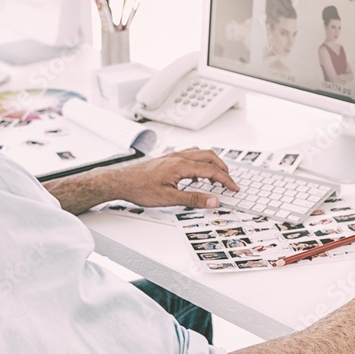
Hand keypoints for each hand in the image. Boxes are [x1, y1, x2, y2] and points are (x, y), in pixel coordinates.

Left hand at [113, 148, 238, 208]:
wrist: (120, 181)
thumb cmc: (140, 187)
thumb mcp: (169, 198)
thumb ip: (193, 199)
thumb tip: (213, 200)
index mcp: (181, 165)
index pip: (211, 170)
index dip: (226, 180)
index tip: (234, 187)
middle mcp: (178, 156)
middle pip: (209, 156)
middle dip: (223, 168)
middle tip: (229, 180)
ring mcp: (172, 156)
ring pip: (200, 153)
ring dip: (212, 163)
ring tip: (216, 176)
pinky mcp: (167, 158)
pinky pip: (190, 154)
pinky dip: (200, 161)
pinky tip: (196, 172)